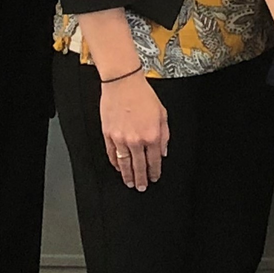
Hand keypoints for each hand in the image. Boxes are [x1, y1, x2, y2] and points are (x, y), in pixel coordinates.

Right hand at [99, 72, 168, 190]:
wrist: (123, 84)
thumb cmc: (143, 96)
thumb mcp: (162, 114)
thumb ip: (164, 135)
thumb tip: (163, 152)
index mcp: (152, 136)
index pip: (154, 161)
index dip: (154, 172)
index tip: (154, 178)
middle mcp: (136, 140)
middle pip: (139, 166)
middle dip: (141, 179)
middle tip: (141, 187)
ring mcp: (121, 139)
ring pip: (124, 164)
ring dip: (127, 175)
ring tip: (130, 182)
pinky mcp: (109, 135)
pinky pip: (112, 154)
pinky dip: (115, 163)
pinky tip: (118, 168)